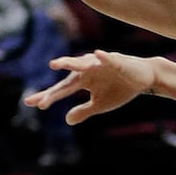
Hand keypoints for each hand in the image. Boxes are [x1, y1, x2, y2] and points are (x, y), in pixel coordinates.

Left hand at [23, 50, 157, 123]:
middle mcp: (89, 70)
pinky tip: (98, 54)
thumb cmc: (121, 88)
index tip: (31, 103)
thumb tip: (66, 120)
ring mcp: (102, 64)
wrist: (144, 77)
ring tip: (56, 64)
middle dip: (56, 87)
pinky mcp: (118, 61)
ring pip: (83, 63)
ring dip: (70, 63)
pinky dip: (104, 57)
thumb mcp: (101, 104)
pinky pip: (110, 59)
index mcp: (84, 81)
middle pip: (69, 79)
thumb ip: (84, 110)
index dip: (48, 95)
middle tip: (42, 97)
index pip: (62, 89)